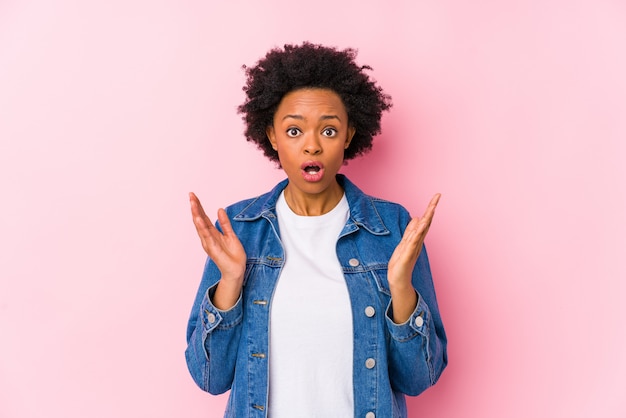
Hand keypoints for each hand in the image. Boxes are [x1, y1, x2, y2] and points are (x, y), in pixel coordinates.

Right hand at [189, 192, 245, 286]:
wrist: (237, 270)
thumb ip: (225, 223)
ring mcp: (209, 243)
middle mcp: (208, 237)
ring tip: (193, 203)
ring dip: (196, 214)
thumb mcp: (230, 235)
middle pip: (199, 219)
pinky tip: (199, 219)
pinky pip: (207, 236)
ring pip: (201, 226)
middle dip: (195, 207)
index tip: (193, 195)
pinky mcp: (213, 249)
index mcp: (212, 233)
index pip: (203, 217)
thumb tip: (220, 209)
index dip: (199, 206)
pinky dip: (202, 227)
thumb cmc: (233, 255)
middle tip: (191, 195)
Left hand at [387, 194, 439, 322]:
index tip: (437, 196)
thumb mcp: (404, 243)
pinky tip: (420, 226)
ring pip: (421, 232)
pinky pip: (412, 243)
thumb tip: (416, 217)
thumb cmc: (401, 263)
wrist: (398, 280)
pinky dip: (417, 234)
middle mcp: (417, 242)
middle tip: (438, 196)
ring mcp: (413, 249)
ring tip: (431, 208)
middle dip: (431, 209)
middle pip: (426, 223)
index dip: (430, 208)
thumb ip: (410, 231)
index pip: (425, 221)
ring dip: (426, 220)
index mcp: (417, 238)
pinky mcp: (407, 256)